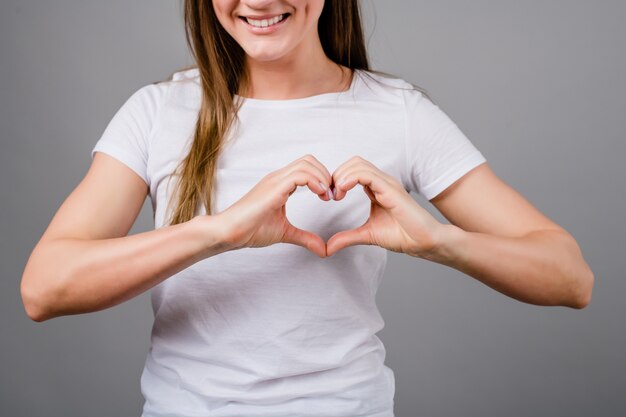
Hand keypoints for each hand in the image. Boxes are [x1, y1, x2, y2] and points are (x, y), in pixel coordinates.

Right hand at [217, 155, 332, 257]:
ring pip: (306, 163)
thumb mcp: (285, 233)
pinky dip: (315, 182)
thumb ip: (305, 238)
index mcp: (280, 184)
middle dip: (325, 174)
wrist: (229, 232)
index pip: (306, 167)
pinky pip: (300, 175)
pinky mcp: (274, 187)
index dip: (322, 178)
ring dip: (322, 177)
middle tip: (331, 195)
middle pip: (309, 160)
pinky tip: (320, 195)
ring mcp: (275, 180)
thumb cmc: (250, 230)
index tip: (330, 197)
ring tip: (327, 196)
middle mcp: (278, 177)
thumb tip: (323, 250)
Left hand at [326, 156, 444, 257]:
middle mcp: (382, 181)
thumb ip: (347, 238)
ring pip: (358, 164)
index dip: (338, 179)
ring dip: (341, 176)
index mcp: (377, 188)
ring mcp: (387, 183)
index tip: (330, 198)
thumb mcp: (367, 235)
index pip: (353, 170)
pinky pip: (366, 174)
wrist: (423, 242)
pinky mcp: (391, 189)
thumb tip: (329, 247)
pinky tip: (342, 191)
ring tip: (336, 195)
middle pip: (354, 162)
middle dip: (337, 175)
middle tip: (331, 195)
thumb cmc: (403, 236)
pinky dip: (350, 179)